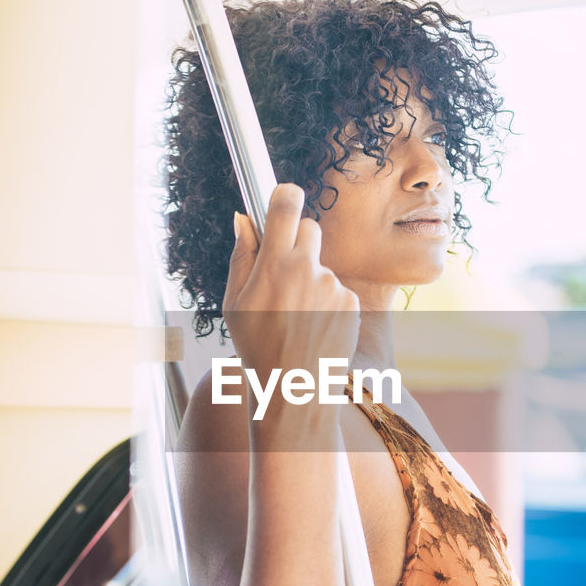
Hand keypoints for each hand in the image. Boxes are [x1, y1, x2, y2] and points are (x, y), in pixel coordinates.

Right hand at [222, 184, 359, 400]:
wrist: (294, 390)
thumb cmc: (256, 347)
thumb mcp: (235, 303)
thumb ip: (241, 256)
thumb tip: (243, 218)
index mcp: (274, 264)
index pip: (287, 205)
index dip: (285, 195)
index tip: (284, 197)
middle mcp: (307, 269)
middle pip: (309, 228)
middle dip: (298, 242)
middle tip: (283, 273)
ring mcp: (332, 286)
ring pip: (321, 265)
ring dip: (310, 281)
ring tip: (296, 318)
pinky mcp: (351, 303)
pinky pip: (336, 290)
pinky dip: (326, 303)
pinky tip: (313, 328)